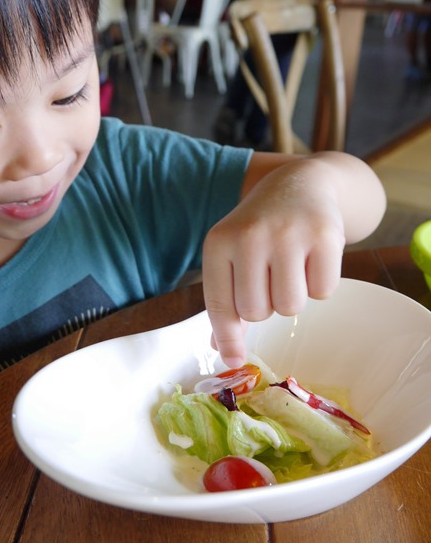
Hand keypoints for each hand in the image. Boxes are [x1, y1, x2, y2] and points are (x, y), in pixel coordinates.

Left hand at [202, 157, 347, 367]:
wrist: (299, 184)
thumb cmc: (260, 230)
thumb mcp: (232, 254)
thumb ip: (226, 301)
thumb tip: (225, 353)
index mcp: (218, 242)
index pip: (219, 304)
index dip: (227, 337)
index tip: (232, 359)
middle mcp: (250, 235)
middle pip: (257, 312)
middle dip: (266, 306)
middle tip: (271, 279)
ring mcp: (288, 233)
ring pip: (290, 306)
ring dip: (293, 297)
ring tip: (291, 268)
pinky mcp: (325, 234)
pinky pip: (323, 292)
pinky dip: (320, 285)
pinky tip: (313, 259)